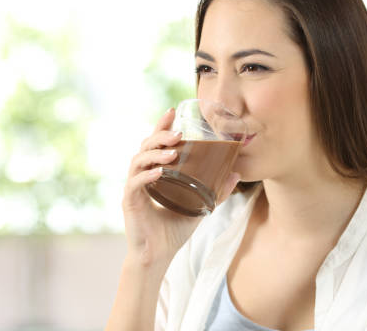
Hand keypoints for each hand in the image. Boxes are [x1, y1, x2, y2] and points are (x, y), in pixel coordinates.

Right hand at [122, 108, 239, 268]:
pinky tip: (160, 173)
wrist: (158, 256)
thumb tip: (236, 173)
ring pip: (138, 161)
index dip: (161, 126)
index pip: (155, 144)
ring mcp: (133, 188)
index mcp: (154, 173)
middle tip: (179, 134)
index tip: (172, 111)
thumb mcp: (200, 206)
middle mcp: (141, 176)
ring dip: (155, 154)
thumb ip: (217, 191)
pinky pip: (135, 184)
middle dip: (160, 136)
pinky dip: (147, 176)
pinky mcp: (130, 203)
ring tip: (173, 153)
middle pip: (145, 147)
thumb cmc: (174, 230)